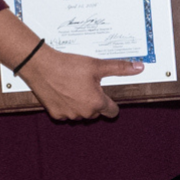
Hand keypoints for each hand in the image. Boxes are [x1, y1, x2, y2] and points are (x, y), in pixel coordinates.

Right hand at [18, 45, 142, 121]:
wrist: (41, 66)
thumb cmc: (69, 66)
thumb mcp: (97, 65)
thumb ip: (120, 68)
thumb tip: (138, 67)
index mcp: (96, 103)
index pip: (112, 112)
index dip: (112, 103)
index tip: (108, 96)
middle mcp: (83, 113)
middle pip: (96, 112)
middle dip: (95, 101)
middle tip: (88, 85)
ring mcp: (68, 115)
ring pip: (81, 113)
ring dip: (81, 104)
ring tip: (75, 86)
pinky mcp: (55, 114)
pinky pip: (66, 113)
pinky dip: (67, 105)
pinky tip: (64, 91)